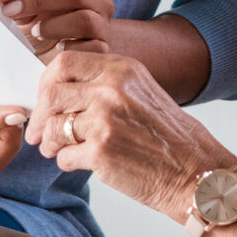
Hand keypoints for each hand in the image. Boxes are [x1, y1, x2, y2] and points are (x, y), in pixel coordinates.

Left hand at [0, 0, 114, 60]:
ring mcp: (104, 26)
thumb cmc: (44, 30)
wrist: (60, 60)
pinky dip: (70, 49)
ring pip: (85, 19)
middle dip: (36, 0)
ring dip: (53, 25)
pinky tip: (56, 50)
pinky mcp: (104, 51)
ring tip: (34, 33)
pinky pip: (90, 49)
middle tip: (8, 11)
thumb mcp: (27, 9)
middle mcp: (100, 0)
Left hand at [26, 50, 230, 218]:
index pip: (64, 62)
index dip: (46, 82)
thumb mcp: (142, 92)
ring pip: (54, 126)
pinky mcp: (101, 153)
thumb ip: (105, 83)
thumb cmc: (170, 138)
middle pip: (52, 94)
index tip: (44, 99)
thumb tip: (60, 90)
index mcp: (122, 69)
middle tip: (39, 132)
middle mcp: (111, 89)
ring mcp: (105, 120)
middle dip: (40, 116)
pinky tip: (77, 163)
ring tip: (56, 150)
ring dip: (49, 142)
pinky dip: (65, 162)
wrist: (197, 174)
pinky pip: (64, 156)